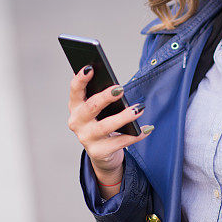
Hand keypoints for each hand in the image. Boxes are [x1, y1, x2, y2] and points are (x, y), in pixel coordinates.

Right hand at [67, 65, 152, 183]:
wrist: (102, 153)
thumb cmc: (101, 122)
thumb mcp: (98, 109)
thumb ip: (102, 97)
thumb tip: (118, 86)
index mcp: (75, 107)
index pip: (75, 90)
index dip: (80, 79)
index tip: (90, 68)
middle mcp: (77, 122)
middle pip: (90, 107)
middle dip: (105, 97)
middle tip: (120, 89)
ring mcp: (86, 138)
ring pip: (105, 127)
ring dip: (123, 117)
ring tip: (138, 109)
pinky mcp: (99, 152)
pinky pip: (120, 142)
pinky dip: (135, 135)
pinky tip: (147, 128)